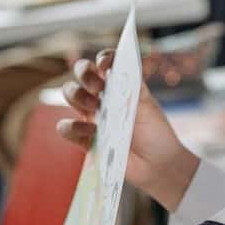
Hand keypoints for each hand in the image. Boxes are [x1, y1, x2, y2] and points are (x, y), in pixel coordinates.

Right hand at [59, 50, 199, 210]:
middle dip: (84, 74)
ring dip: (76, 95)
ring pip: (70, 94)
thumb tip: (120, 68)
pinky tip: (92, 132)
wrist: (158, 166)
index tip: (105, 65)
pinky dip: (72, 126)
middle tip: (98, 88)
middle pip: (82, 73)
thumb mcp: (149, 106)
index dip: (102, 58)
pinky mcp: (85, 139)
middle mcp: (103, 96)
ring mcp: (92, 116)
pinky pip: (66, 128)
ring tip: (94, 107)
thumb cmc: (156, 133)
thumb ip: (133, 87)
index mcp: (120, 85)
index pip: (106, 63)